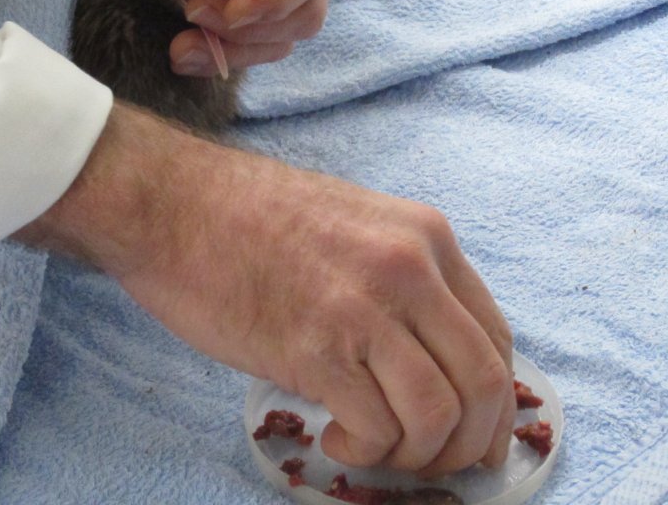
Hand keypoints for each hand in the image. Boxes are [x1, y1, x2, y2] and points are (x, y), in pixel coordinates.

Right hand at [17, 103, 514, 475]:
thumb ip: (399, 277)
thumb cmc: (246, 215)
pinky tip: (332, 437)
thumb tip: (425, 354)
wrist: (171, 203)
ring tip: (376, 449)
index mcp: (424, 236)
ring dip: (418, 456)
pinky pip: (378, 429)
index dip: (496, 404)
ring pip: (440, 415)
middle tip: (432, 463)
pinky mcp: (316, 349)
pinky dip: (365, 452)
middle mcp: (409, 269)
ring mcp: (365, 308)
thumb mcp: (351, 223)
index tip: (473, 436)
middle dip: (469, 442)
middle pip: (485, 383)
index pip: (496, 337)